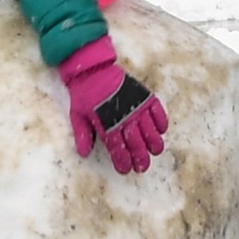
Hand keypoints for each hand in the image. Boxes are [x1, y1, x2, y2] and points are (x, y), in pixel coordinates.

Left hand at [58, 34, 167, 173]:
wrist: (92, 68)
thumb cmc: (84, 92)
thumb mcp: (77, 114)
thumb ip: (82, 134)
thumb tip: (84, 154)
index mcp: (107, 124)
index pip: (118, 148)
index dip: (123, 161)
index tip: (126, 169)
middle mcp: (124, 117)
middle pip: (136, 143)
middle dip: (140, 157)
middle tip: (142, 167)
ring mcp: (135, 106)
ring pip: (149, 130)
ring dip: (154, 143)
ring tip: (155, 151)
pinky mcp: (143, 95)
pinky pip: (157, 111)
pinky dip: (161, 121)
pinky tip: (161, 131)